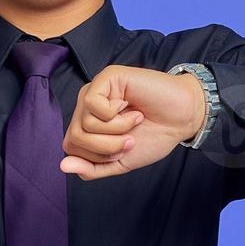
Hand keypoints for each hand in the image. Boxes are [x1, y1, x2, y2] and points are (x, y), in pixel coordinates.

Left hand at [59, 65, 208, 179]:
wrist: (182, 119)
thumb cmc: (154, 136)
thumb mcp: (120, 161)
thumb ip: (92, 168)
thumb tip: (62, 166)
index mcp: (87, 124)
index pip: (71, 148)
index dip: (96, 158)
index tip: (124, 150)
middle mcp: (87, 105)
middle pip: (74, 137)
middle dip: (105, 148)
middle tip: (130, 139)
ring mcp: (96, 90)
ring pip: (83, 123)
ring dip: (115, 132)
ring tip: (135, 121)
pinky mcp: (106, 78)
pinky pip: (93, 105)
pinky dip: (116, 116)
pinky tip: (133, 109)